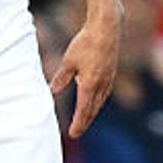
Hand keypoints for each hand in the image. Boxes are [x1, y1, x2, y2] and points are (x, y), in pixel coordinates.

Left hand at [49, 0, 121, 137]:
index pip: (83, 111)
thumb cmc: (86, 42)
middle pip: (93, 110)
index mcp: (89, 85)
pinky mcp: (111, 72)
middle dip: (84, 121)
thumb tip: (51, 92)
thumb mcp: (68, 61)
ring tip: (84, 119)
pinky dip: (98, 101)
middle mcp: (101, 85)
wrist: (107, 28)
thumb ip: (61, 78)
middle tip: (77, 132)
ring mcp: (108, 79)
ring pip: (100, 102)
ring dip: (91, 112)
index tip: (72, 134)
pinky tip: (94, 99)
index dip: (78, 124)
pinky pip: (104, 93)